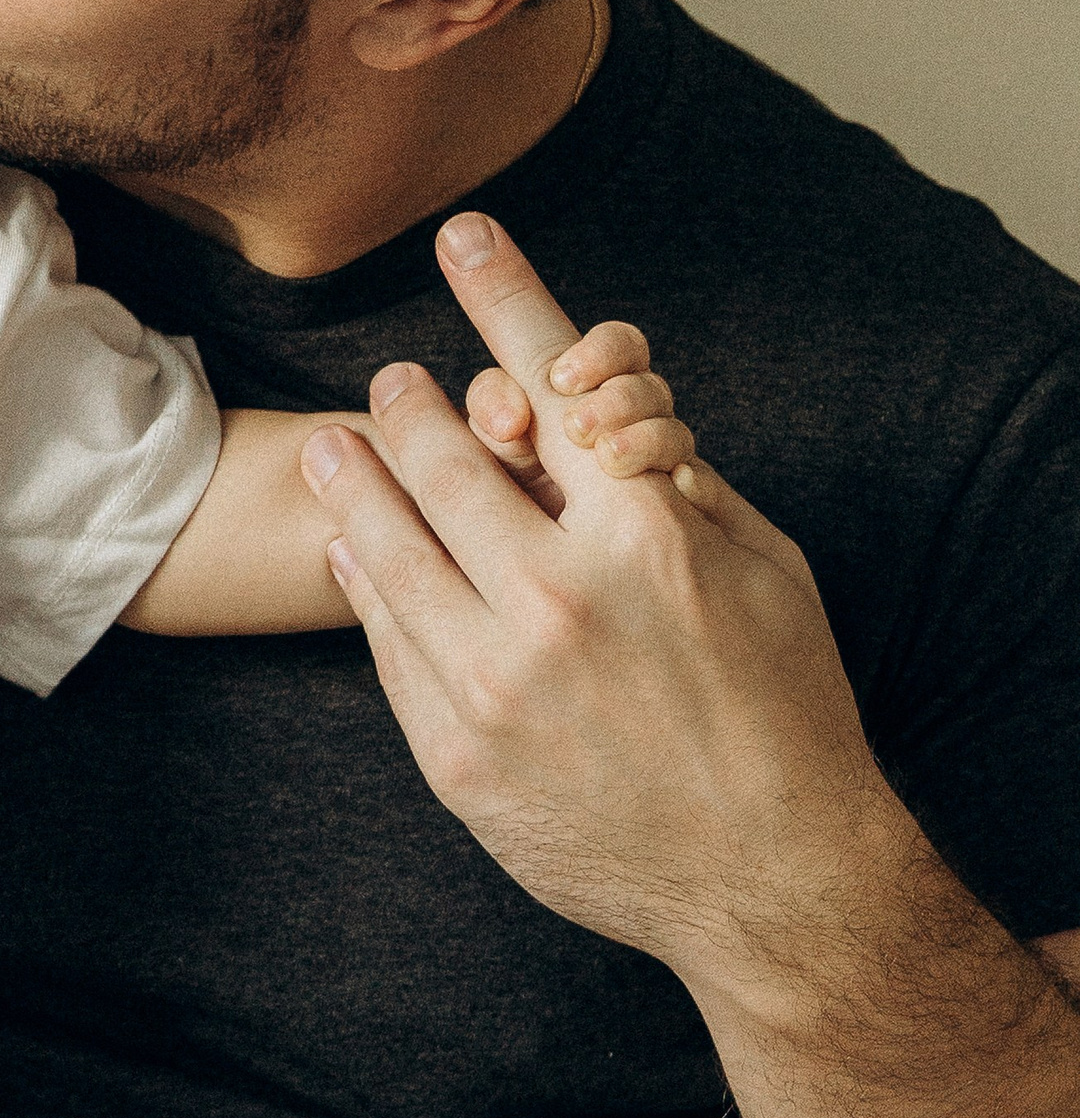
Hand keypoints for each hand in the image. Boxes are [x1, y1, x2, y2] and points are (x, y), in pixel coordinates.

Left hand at [301, 212, 890, 975]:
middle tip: (390, 380)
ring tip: (332, 446)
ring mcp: (496, 683)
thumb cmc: (784, 710)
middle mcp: (559, 601)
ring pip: (385, 550)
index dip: (506, 298)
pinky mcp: (456, 754)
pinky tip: (354, 551)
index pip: (560, 385)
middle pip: (443, 463)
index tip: (462, 236)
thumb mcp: (762, 570)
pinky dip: (365, 584)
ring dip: (353, 482)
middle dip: (409, 407)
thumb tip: (601, 422)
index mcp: (645, 538)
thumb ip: (676, 491)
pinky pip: (387, 645)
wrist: (773, 881)